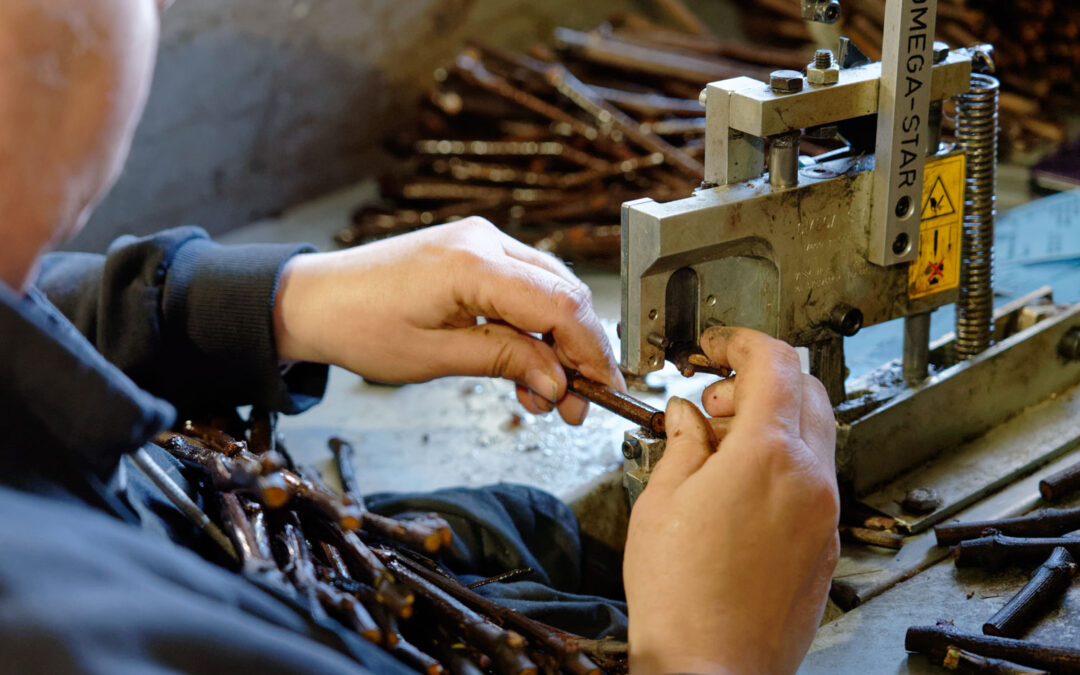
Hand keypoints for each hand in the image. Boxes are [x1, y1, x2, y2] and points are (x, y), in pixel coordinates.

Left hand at [272, 217, 623, 424]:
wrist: (314, 299)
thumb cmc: (359, 325)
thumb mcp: (435, 357)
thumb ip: (506, 362)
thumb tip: (559, 382)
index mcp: (473, 264)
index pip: (560, 306)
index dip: (589, 352)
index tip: (602, 389)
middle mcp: (485, 241)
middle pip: (563, 294)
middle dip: (577, 352)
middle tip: (574, 404)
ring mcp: (481, 241)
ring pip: (549, 291)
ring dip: (556, 344)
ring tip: (542, 395)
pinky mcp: (474, 252)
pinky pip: (524, 287)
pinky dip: (533, 328)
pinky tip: (524, 366)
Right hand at [623, 327, 838, 674]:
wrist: (712, 667)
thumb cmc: (681, 597)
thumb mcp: (662, 501)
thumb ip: (683, 443)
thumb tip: (689, 416)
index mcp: (768, 456)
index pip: (776, 363)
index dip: (742, 342)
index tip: (719, 346)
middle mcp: (810, 479)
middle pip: (807, 390)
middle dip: (760, 379)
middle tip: (715, 399)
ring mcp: (824, 514)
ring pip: (815, 434)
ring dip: (773, 420)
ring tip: (720, 448)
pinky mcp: (825, 544)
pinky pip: (814, 478)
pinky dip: (784, 461)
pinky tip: (740, 487)